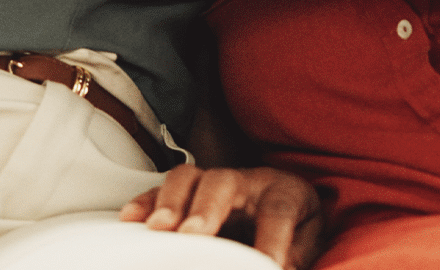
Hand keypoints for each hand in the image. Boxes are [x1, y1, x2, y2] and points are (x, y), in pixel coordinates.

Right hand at [121, 164, 322, 269]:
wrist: (284, 200)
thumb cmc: (294, 223)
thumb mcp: (307, 241)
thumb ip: (296, 257)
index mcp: (283, 191)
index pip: (278, 211)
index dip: (272, 240)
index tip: (267, 265)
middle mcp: (247, 180)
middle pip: (225, 182)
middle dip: (207, 207)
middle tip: (194, 234)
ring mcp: (215, 182)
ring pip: (189, 177)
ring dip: (171, 201)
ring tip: (159, 228)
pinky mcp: (190, 191)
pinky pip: (162, 188)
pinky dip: (146, 202)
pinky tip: (132, 219)